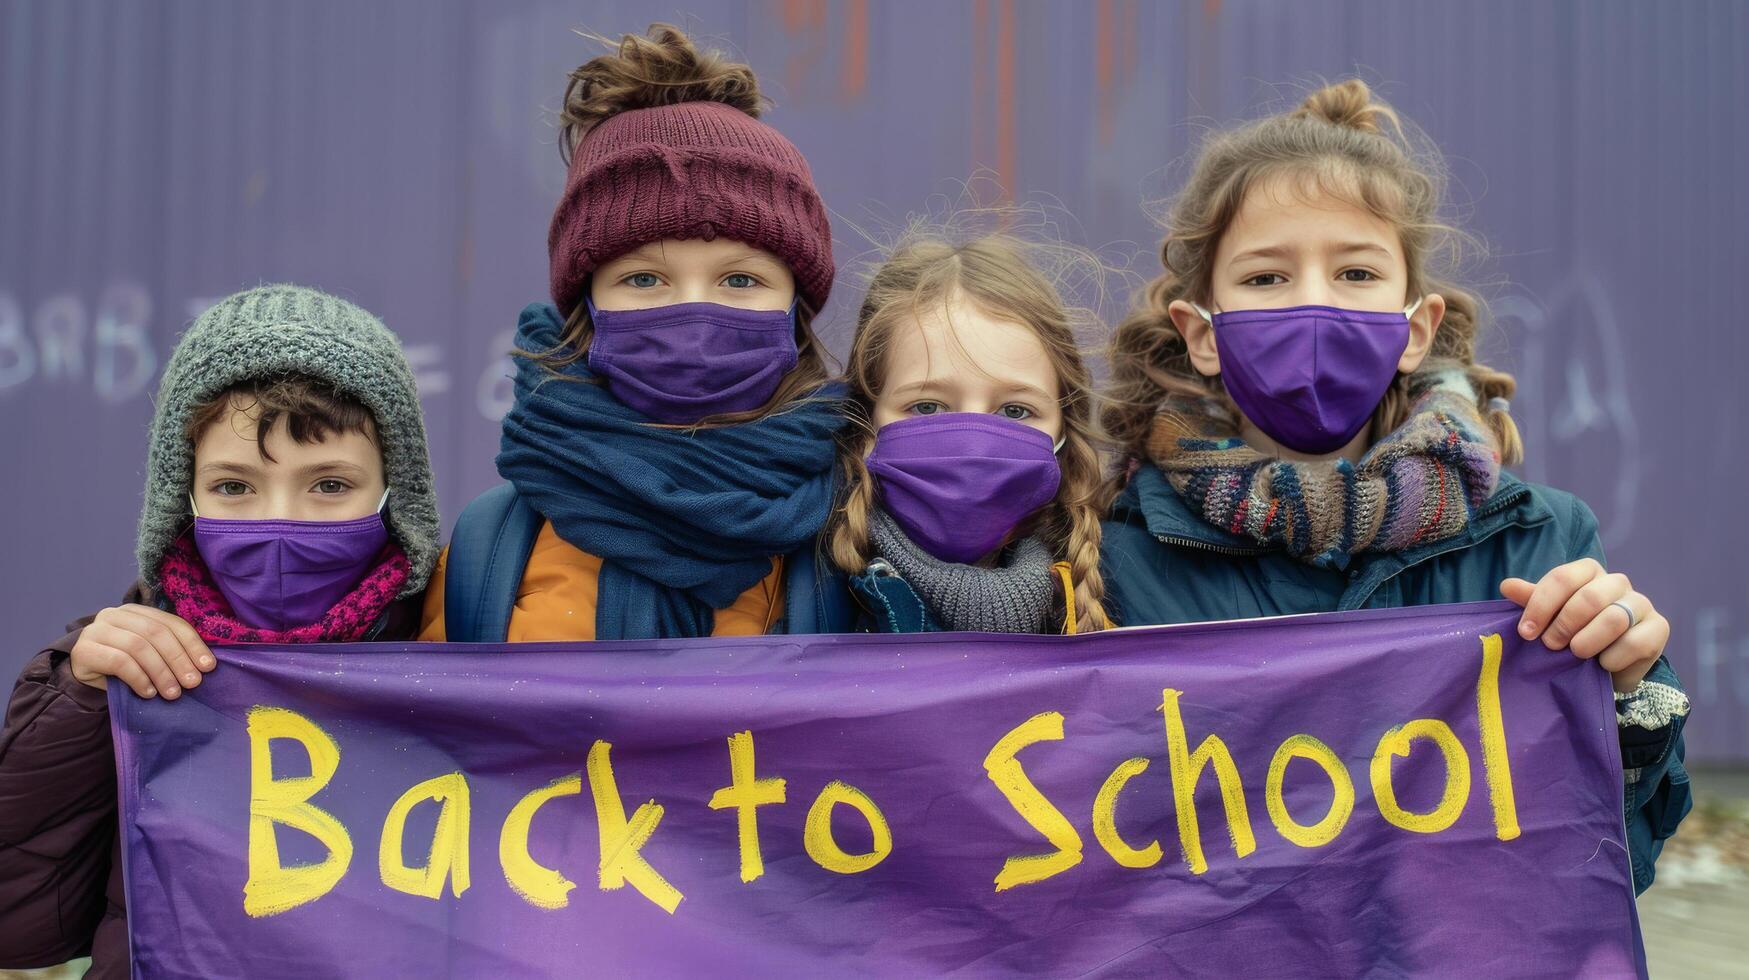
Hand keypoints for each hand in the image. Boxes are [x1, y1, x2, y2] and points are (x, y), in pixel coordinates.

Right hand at [69, 605, 214, 699]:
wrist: (86, 678)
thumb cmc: (125, 666)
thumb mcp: (150, 654)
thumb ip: (170, 651)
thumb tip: (204, 665)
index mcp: (137, 611)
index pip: (171, 623)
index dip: (193, 644)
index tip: (208, 666)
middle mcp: (115, 615)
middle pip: (156, 633)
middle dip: (178, 659)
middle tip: (192, 683)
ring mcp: (96, 630)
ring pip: (138, 647)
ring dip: (160, 672)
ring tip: (172, 693)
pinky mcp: (84, 650)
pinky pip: (119, 662)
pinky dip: (139, 679)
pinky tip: (149, 693)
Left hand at [1501, 559, 1667, 692]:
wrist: (1607, 664)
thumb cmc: (1574, 633)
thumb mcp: (1550, 616)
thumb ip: (1531, 600)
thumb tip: (1507, 585)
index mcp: (1588, 572)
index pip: (1563, 577)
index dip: (1541, 605)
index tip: (1526, 632)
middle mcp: (1617, 582)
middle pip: (1588, 597)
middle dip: (1563, 626)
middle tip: (1550, 645)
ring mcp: (1641, 604)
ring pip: (1613, 619)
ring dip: (1587, 642)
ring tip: (1576, 654)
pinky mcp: (1659, 628)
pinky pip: (1635, 642)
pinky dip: (1612, 659)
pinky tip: (1602, 665)